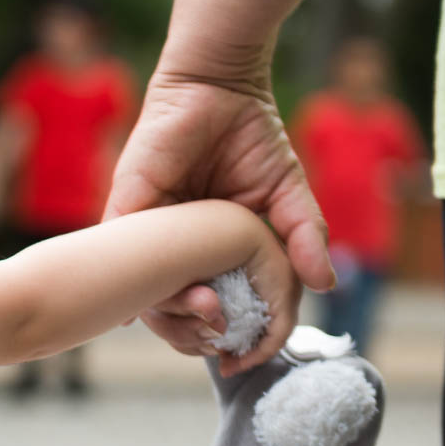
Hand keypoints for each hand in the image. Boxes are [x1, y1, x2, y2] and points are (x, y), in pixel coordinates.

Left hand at [105, 70, 330, 354]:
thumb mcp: (289, 193)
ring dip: (174, 318)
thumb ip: (304, 237)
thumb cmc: (252, 136)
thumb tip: (325, 285)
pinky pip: (119, 256)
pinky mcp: (126, 207)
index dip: (235, 337)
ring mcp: (150, 232)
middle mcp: (179, 248)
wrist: (218, 84)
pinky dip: (131, 286)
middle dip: (199, 339)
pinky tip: (139, 314)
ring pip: (148, 294)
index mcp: (216, 251)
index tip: (244, 361)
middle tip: (221, 351)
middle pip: (180, 311)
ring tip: (208, 320)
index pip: (223, 305)